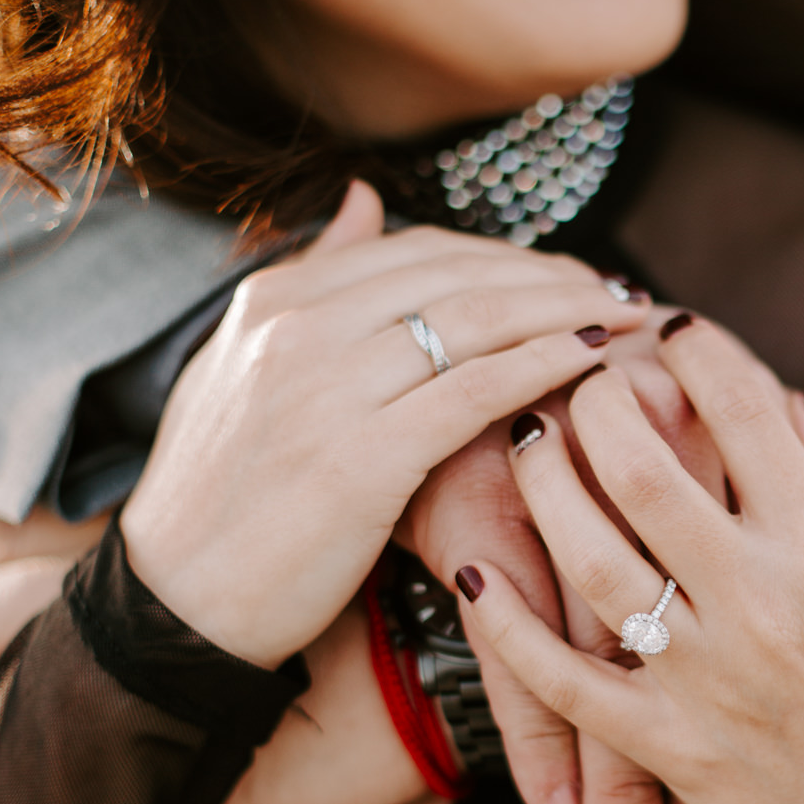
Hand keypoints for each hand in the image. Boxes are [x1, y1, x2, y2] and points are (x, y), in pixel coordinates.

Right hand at [120, 182, 647, 665]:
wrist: (179, 604)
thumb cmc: (221, 498)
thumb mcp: (242, 368)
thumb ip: (313, 282)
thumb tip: (363, 198)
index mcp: (274, 300)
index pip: (419, 249)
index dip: (508, 255)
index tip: (568, 272)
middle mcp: (298, 329)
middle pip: (459, 274)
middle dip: (552, 275)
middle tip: (617, 290)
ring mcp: (327, 391)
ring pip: (476, 322)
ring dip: (566, 311)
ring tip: (624, 317)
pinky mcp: (360, 459)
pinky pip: (474, 393)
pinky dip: (543, 366)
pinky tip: (592, 362)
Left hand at [456, 316, 803, 803]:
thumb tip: (781, 406)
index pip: (745, 411)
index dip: (699, 350)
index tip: (677, 327)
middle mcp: (764, 604)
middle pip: (645, 469)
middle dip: (601, 398)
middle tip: (583, 372)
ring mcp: (710, 680)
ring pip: (592, 560)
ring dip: (544, 485)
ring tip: (526, 438)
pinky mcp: (676, 749)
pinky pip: (570, 685)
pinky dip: (510, 631)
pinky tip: (471, 575)